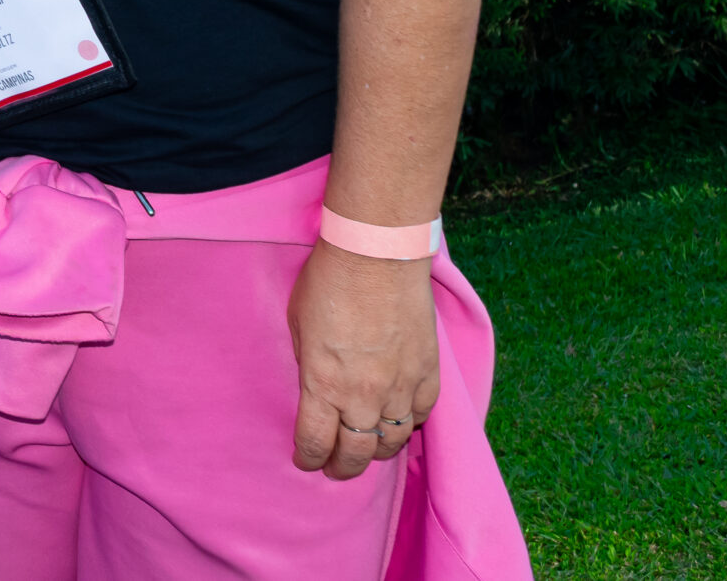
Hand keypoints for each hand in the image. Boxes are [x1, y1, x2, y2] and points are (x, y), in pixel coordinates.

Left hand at [287, 240, 438, 479]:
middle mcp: (362, 396)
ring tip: (366, 451)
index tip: (305, 461)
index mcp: (322, 384)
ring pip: (392, 442)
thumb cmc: (328, 282)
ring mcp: (400, 387)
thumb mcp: (298, 325)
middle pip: (355, 453)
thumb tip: (316, 386)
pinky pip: (421, 416)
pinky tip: (398, 424)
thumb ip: (308, 364)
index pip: (315, 442)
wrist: (377, 256)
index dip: (308, 458)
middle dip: (342, 467)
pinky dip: (408, 425)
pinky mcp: (428, 374)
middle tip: (334, 469)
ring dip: (376, 451)